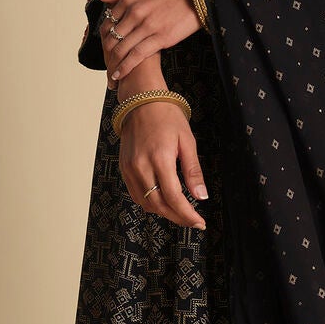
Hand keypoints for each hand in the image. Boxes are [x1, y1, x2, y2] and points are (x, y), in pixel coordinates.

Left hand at [96, 0, 202, 88]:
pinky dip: (126, 67)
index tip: (105, 46)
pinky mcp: (160, 38)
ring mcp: (147, 26)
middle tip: (106, 65)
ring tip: (110, 77)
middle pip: (112, 38)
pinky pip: (137, 55)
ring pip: (121, 49)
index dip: (104, 37)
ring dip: (113, 64)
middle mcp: (134, 13)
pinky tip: (120, 75)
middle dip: (106, 54)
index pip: (108, 22)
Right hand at [117, 99, 207, 229]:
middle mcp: (141, 166)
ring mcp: (129, 168)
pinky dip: (150, 203)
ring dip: (164, 212)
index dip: (187, 214)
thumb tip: (201, 196)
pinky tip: (163, 201)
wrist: (141, 101)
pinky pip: (136, 194)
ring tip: (180, 213)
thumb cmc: (167, 117)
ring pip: (145, 203)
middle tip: (192, 221)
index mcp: (159, 158)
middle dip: (177, 217)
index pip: (173, 197)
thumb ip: (193, 171)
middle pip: (158, 204)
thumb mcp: (187, 141)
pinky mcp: (124, 168)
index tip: (199, 222)